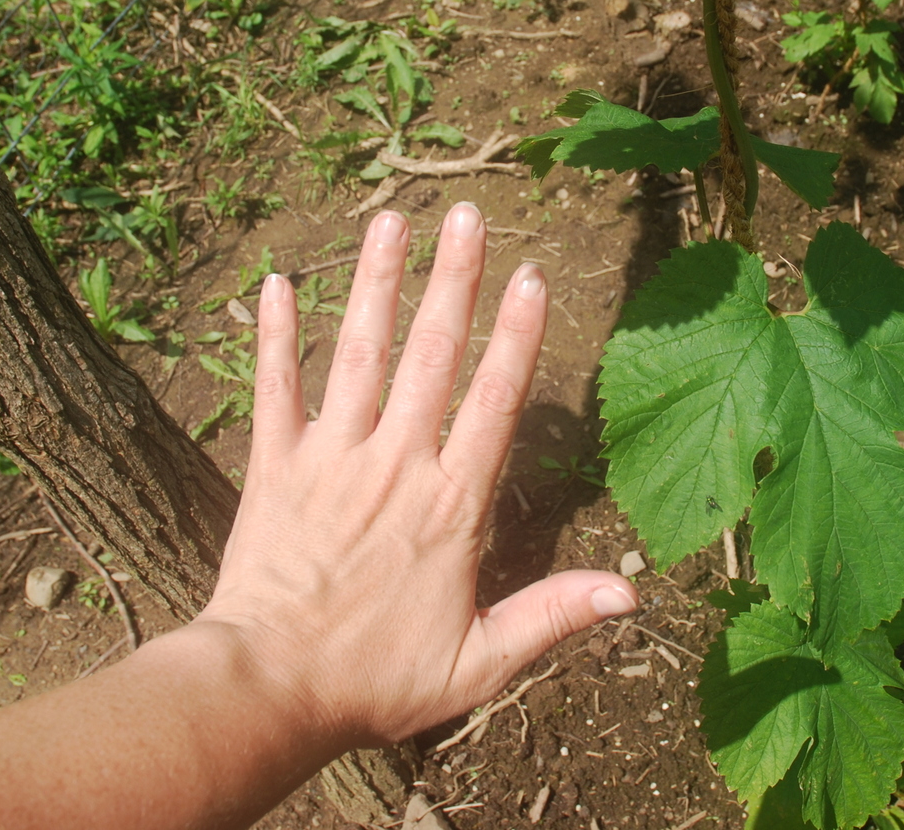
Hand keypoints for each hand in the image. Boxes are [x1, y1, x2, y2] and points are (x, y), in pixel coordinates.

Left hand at [198, 202, 637, 746]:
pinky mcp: (274, 468)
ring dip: (375, 283)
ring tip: (390, 219)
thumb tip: (634, 593)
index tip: (533, 273)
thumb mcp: (481, 664)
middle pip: (432, 354)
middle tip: (467, 213)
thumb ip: (553, 616)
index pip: (495, 400)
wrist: (269, 690)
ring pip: (359, 353)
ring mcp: (332, 458)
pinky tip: (276, 283)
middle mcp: (396, 463)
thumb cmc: (376, 684)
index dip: (518, 334)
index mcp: (452, 503)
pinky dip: (273, 337)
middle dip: (453, 279)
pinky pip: (274, 390)